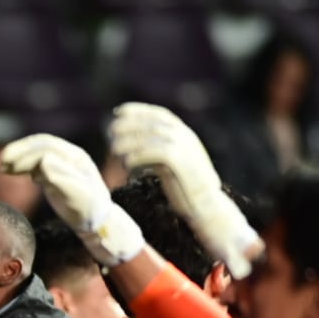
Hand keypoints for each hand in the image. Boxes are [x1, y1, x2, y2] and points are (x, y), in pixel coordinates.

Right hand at [0, 134, 143, 265]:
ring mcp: (60, 164)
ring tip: (2, 167)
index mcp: (75, 156)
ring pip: (35, 153)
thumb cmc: (88, 209)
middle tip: (2, 160)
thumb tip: (42, 162)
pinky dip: (21, 167)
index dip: (28, 156)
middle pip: (39, 146)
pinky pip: (35, 164)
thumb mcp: (76, 194)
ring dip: (18, 158)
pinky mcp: (53, 174)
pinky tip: (11, 172)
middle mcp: (67, 156)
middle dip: (19, 151)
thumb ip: (60, 176)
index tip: (13, 166)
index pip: (46, 149)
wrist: (95, 221)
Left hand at [109, 103, 258, 277]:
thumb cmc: (185, 189)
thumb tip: (133, 146)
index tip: (119, 112)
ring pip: (153, 135)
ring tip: (114, 149)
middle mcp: (186, 137)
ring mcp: (185, 148)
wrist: (207, 207)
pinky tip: (127, 164)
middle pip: (153, 122)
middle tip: (111, 130)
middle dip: (130, 123)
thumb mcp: (171, 165)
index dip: (138, 111)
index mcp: (185, 135)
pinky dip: (139, 156)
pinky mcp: (182, 162)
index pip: (160, 114)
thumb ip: (157, 152)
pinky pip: (156, 152)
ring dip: (131, 140)